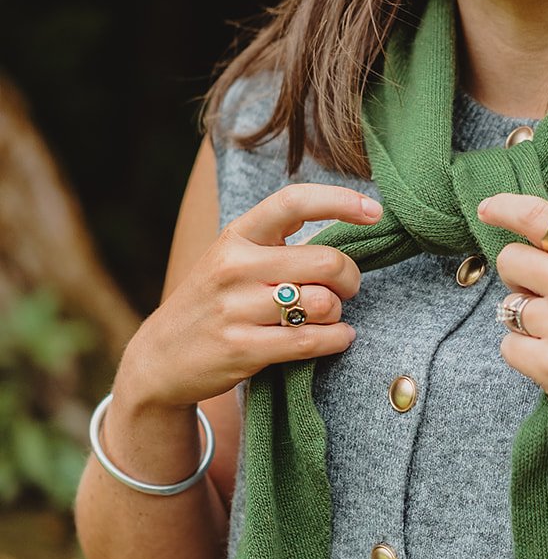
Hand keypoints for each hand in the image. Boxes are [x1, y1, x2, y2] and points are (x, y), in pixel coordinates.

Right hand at [117, 184, 381, 411]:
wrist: (160, 357)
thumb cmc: (214, 302)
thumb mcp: (233, 259)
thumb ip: (280, 244)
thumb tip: (348, 228)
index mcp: (237, 235)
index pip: (293, 202)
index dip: (340, 201)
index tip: (375, 211)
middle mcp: (234, 266)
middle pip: (326, 261)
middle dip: (350, 277)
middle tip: (347, 288)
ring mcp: (236, 309)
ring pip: (322, 303)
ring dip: (338, 312)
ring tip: (328, 316)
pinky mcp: (243, 349)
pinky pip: (312, 341)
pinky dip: (337, 339)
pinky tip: (338, 337)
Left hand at [478, 194, 547, 477]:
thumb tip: (531, 252)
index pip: (540, 218)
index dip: (505, 209)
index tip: (486, 210)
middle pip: (510, 262)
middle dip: (519, 278)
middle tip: (545, 298)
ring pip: (508, 309)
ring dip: (527, 322)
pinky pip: (509, 348)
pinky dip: (527, 355)